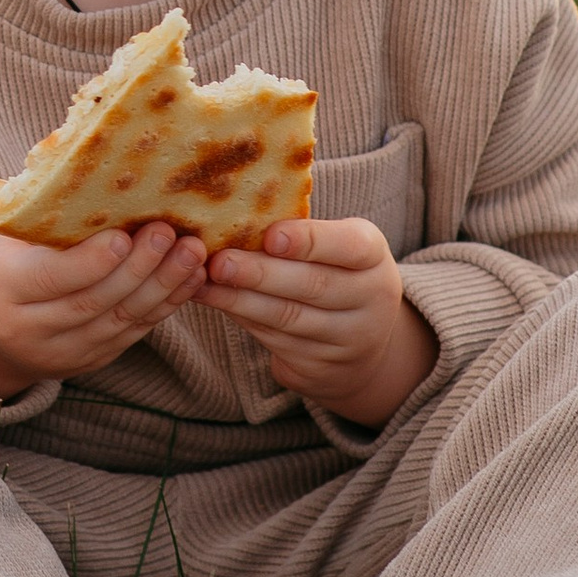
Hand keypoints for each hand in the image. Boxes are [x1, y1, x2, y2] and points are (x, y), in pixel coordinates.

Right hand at [0, 222, 208, 404]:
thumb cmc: (7, 260)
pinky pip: (134, 333)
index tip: (124, 235)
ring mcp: (63, 350)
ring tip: (192, 253)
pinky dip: (165, 306)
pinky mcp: (92, 360)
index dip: (89, 261)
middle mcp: (30, 326)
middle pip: (92, 301)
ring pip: (119, 321)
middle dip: (137, 268)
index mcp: (4, 286)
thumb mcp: (9, 233)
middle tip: (169, 234)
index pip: (50, 277)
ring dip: (162, 286)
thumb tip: (86, 154)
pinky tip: (191, 279)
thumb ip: (43, 208)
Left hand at [203, 218, 434, 426]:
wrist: (362, 348)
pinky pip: (273, 339)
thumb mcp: (337, 247)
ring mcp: (346, 339)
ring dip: (240, 299)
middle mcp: (368, 299)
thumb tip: (241, 210)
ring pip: (288, 317)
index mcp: (372, 257)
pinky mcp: (318, 366)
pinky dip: (240, 317)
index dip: (310, 241)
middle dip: (261, 274)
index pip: (349, 245)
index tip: (271, 236)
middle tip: (220, 262)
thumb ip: (302, 231)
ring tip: (205, 282)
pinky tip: (213, 300)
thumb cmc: (336, 273)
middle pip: (313, 285)